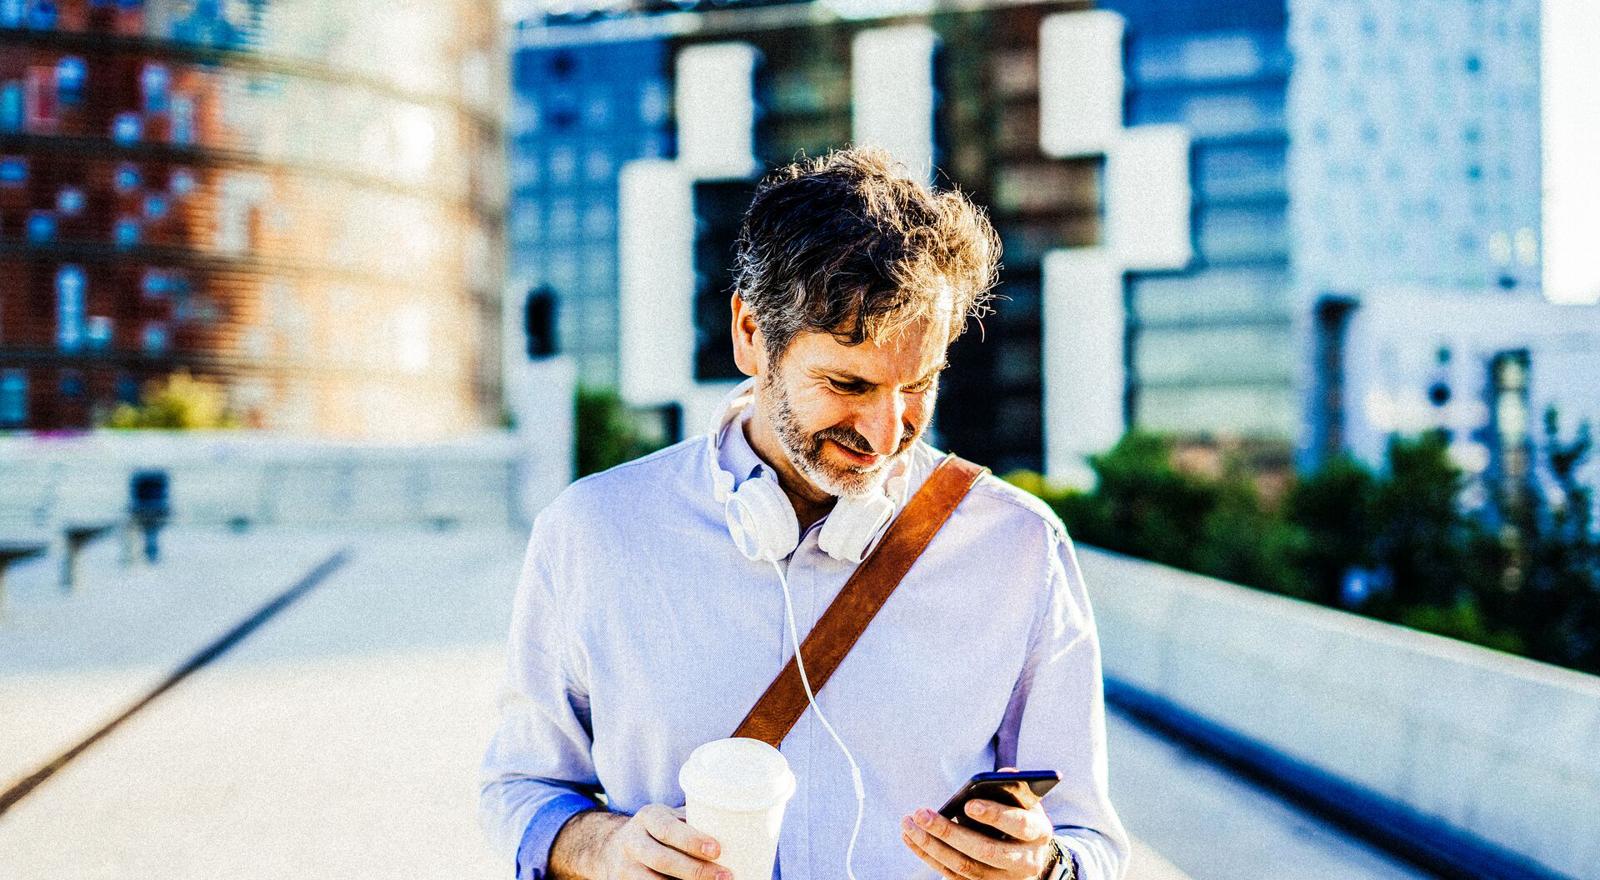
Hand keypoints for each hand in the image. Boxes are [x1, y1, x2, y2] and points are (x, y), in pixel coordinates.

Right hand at [596, 804, 729, 879]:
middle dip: (695, 871)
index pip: (668, 829)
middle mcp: (633, 841)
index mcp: (648, 818)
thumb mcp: (669, 818)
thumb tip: (741, 823)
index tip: (718, 850)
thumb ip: (694, 821)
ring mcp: (625, 868)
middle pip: (662, 859)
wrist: (612, 848)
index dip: (692, 840)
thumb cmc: (657, 831)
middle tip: (726, 876)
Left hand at [900, 793, 1054, 878]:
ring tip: (909, 824)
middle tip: (922, 814)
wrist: (1030, 855)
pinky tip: (912, 838)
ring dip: (932, 846)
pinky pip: (952, 875)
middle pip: (985, 851)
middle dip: (950, 833)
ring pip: (965, 866)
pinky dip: (929, 856)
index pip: (1019, 825)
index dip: (995, 815)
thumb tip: (1002, 774)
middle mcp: (1024, 861)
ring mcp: (1003, 879)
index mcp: (1038, 833)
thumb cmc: (1022, 818)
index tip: (969, 804)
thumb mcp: (1027, 801)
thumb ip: (1014, 787)